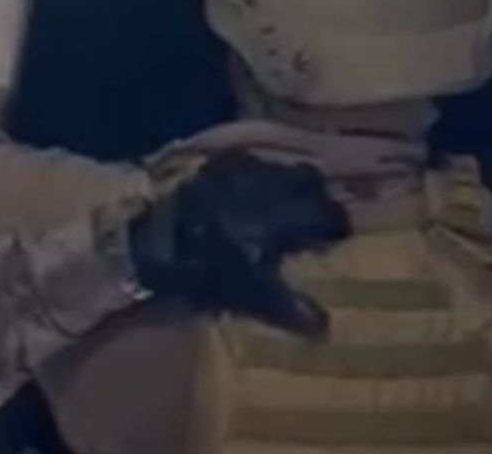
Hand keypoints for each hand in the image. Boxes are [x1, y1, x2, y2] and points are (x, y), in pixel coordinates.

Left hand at [128, 151, 349, 339]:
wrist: (154, 238)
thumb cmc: (208, 269)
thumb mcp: (251, 295)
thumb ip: (290, 309)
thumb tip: (324, 328)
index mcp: (287, 216)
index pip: (330, 214)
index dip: (337, 226)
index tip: (337, 237)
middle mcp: (272, 185)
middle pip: (310, 180)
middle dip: (316, 196)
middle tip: (312, 216)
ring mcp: (243, 169)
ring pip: (280, 168)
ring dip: (286, 184)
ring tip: (281, 204)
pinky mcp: (216, 164)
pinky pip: (249, 164)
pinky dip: (256, 177)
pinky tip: (247, 193)